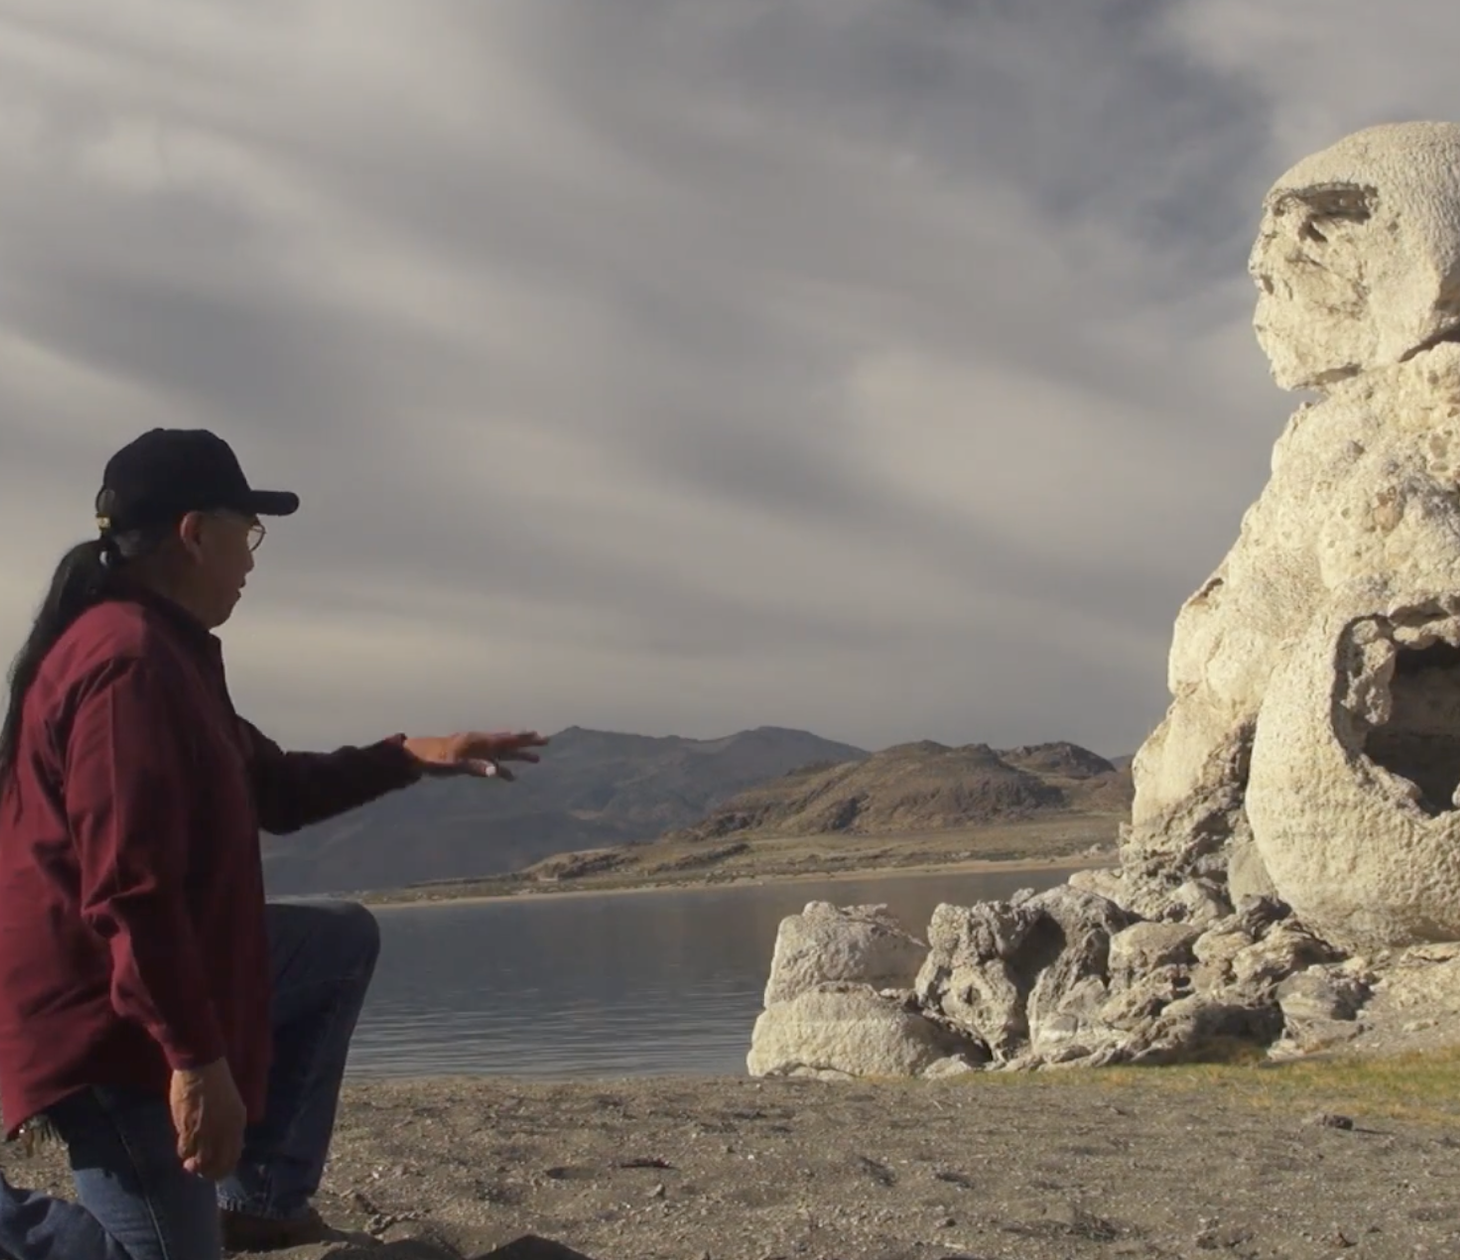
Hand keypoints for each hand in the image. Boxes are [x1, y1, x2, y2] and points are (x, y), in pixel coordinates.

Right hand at [170, 1059, 246, 1179]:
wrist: (202, 1067)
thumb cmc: (216, 1081)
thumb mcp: (231, 1105)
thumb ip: (228, 1125)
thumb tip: (222, 1144)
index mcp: (238, 1124)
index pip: (234, 1157)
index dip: (223, 1167)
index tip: (214, 1168)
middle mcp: (225, 1132)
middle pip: (218, 1166)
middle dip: (208, 1172)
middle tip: (198, 1169)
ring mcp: (207, 1133)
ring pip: (200, 1162)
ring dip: (194, 1165)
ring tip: (189, 1162)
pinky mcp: (189, 1129)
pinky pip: (185, 1150)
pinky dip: (183, 1152)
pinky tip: (183, 1147)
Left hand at [402, 730, 547, 780]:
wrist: (417, 756)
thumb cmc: (434, 759)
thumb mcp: (453, 764)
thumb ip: (475, 767)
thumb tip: (495, 772)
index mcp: (479, 742)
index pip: (506, 740)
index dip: (524, 739)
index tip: (540, 737)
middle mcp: (481, 744)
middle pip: (509, 742)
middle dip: (527, 743)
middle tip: (546, 741)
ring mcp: (476, 752)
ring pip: (503, 752)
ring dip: (519, 756)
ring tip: (537, 760)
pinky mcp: (470, 760)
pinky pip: (492, 763)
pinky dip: (503, 769)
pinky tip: (511, 778)